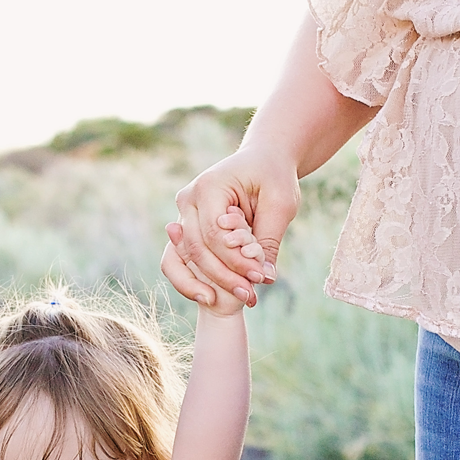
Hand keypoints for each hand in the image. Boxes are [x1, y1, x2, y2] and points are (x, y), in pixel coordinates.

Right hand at [166, 144, 299, 307]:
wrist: (263, 161)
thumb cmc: (274, 177)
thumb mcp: (280, 204)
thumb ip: (268, 240)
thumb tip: (265, 279)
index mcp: (208, 186)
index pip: (215, 234)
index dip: (236, 261)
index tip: (260, 278)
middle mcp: (188, 200)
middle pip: (197, 249)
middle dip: (225, 277)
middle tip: (252, 296)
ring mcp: (182, 214)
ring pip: (183, 259)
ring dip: (209, 283)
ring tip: (240, 298)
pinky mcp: (186, 228)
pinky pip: (178, 260)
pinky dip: (193, 281)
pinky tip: (214, 297)